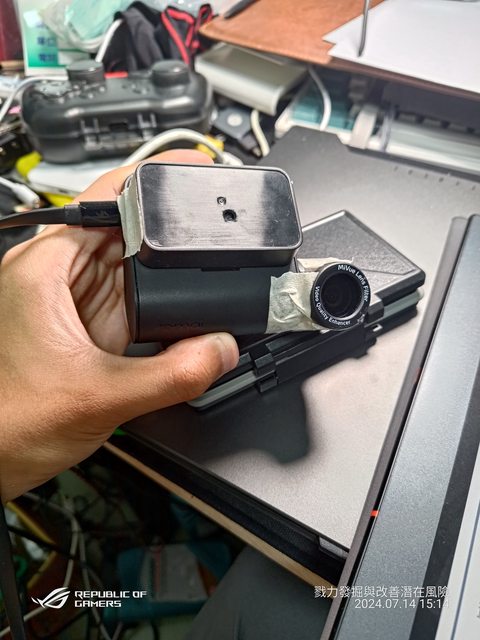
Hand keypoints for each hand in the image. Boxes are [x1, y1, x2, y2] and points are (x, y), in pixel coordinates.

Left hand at [0, 150, 238, 501]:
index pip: (106, 197)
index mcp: (46, 268)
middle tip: (219, 230)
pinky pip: (135, 300)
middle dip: (172, 229)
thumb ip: (170, 375)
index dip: (154, 177)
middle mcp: (59, 275)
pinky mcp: (89, 328)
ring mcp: (76, 302)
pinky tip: (183, 311)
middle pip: (128, 229)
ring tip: (209, 269)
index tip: (194, 170)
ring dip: (168, 269)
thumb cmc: (5, 421)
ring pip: (135, 266)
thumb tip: (221, 350)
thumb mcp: (98, 397)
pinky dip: (162, 302)